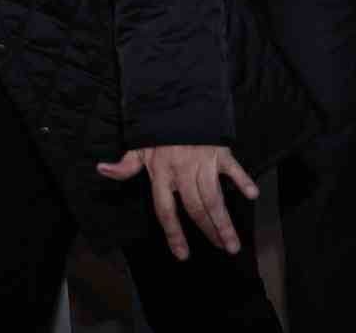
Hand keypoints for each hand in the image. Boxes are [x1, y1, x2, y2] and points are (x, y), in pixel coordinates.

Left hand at [97, 145, 258, 259]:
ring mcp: (202, 161)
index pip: (165, 209)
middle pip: (195, 207)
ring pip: (214, 197)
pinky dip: (243, 180)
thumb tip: (103, 170)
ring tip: (233, 242)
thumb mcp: (138, 146)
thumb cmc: (157, 129)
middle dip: (208, 231)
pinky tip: (252, 195)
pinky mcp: (219, 151)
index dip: (173, 233)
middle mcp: (181, 170)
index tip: (183, 254)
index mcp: (160, 172)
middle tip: (222, 249)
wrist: (175, 100)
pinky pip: (233, 168)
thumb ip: (125, 165)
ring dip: (224, 221)